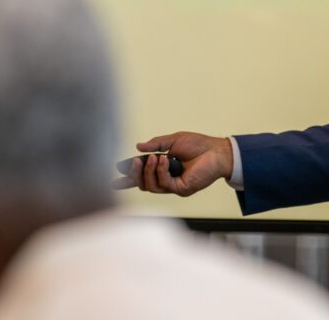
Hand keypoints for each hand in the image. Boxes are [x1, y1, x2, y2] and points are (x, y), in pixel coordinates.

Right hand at [111, 132, 233, 196]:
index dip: (127, 180)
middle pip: (142, 184)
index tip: (113, 181)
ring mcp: (174, 186)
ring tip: (153, 157)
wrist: (216, 150)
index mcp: (162, 169)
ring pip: (151, 186)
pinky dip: (160, 171)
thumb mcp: (173, 140)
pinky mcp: (182, 189)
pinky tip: (163, 160)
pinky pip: (164, 183)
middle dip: (134, 174)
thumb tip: (138, 146)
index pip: (141, 178)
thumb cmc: (198, 145)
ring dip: (148, 171)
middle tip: (132, 162)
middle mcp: (166, 180)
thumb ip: (155, 144)